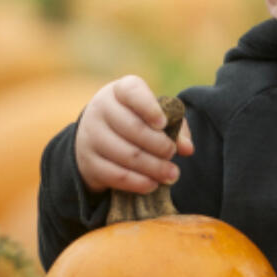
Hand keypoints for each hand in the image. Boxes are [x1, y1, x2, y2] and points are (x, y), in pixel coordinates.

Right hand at [74, 75, 193, 195]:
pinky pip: (116, 175)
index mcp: (119, 91)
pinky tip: (152, 184)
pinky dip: (138, 182)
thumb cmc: (135, 123)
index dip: (149, 108)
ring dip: (154, 168)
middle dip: (159, 145)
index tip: (163, 124)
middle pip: (133, 128)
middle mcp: (101, 109)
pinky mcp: (88, 162)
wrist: (96, 139)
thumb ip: (175, 127)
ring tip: (171, 174)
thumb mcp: (153, 117)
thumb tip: (188, 148)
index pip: (132, 92)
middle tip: (172, 155)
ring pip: (127, 154)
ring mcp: (91, 136)